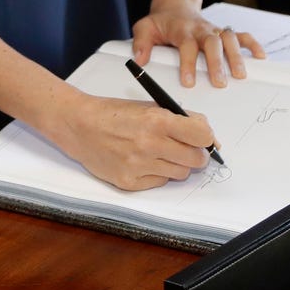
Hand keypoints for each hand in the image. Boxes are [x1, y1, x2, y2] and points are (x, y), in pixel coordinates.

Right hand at [58, 93, 214, 190]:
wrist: (80, 126)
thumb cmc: (115, 113)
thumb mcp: (149, 106)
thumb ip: (180, 119)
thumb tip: (208, 137)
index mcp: (157, 120)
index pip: (202, 135)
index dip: (207, 137)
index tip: (204, 138)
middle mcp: (150, 144)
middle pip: (196, 160)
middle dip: (196, 154)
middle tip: (187, 148)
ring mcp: (139, 166)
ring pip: (180, 174)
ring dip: (177, 164)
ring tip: (160, 152)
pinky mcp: (129, 183)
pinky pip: (160, 183)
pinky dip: (158, 174)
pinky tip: (144, 161)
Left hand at [131, 4, 265, 88]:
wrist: (176, 6)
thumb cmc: (161, 22)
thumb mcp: (144, 28)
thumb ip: (140, 42)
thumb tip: (139, 60)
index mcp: (182, 30)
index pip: (186, 45)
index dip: (188, 63)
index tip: (189, 82)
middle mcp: (201, 29)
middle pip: (212, 42)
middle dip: (217, 62)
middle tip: (220, 83)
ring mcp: (214, 30)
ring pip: (228, 39)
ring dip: (236, 56)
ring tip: (240, 75)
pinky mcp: (223, 32)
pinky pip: (241, 35)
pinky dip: (252, 44)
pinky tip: (260, 57)